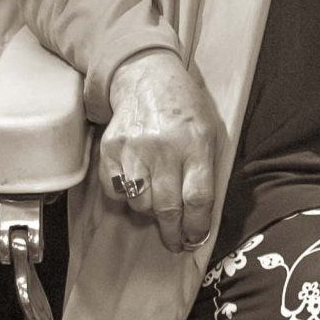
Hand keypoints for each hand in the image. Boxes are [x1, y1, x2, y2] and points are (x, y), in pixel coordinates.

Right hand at [99, 49, 221, 252]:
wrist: (146, 77)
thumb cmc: (185, 109)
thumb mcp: (210, 130)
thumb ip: (207, 169)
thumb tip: (201, 216)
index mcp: (196, 143)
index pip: (198, 198)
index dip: (197, 227)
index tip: (195, 238)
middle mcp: (164, 147)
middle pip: (168, 208)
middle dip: (173, 233)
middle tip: (175, 242)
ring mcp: (133, 149)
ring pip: (140, 204)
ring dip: (150, 213)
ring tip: (157, 205)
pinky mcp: (109, 150)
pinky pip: (115, 193)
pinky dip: (125, 198)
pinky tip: (136, 187)